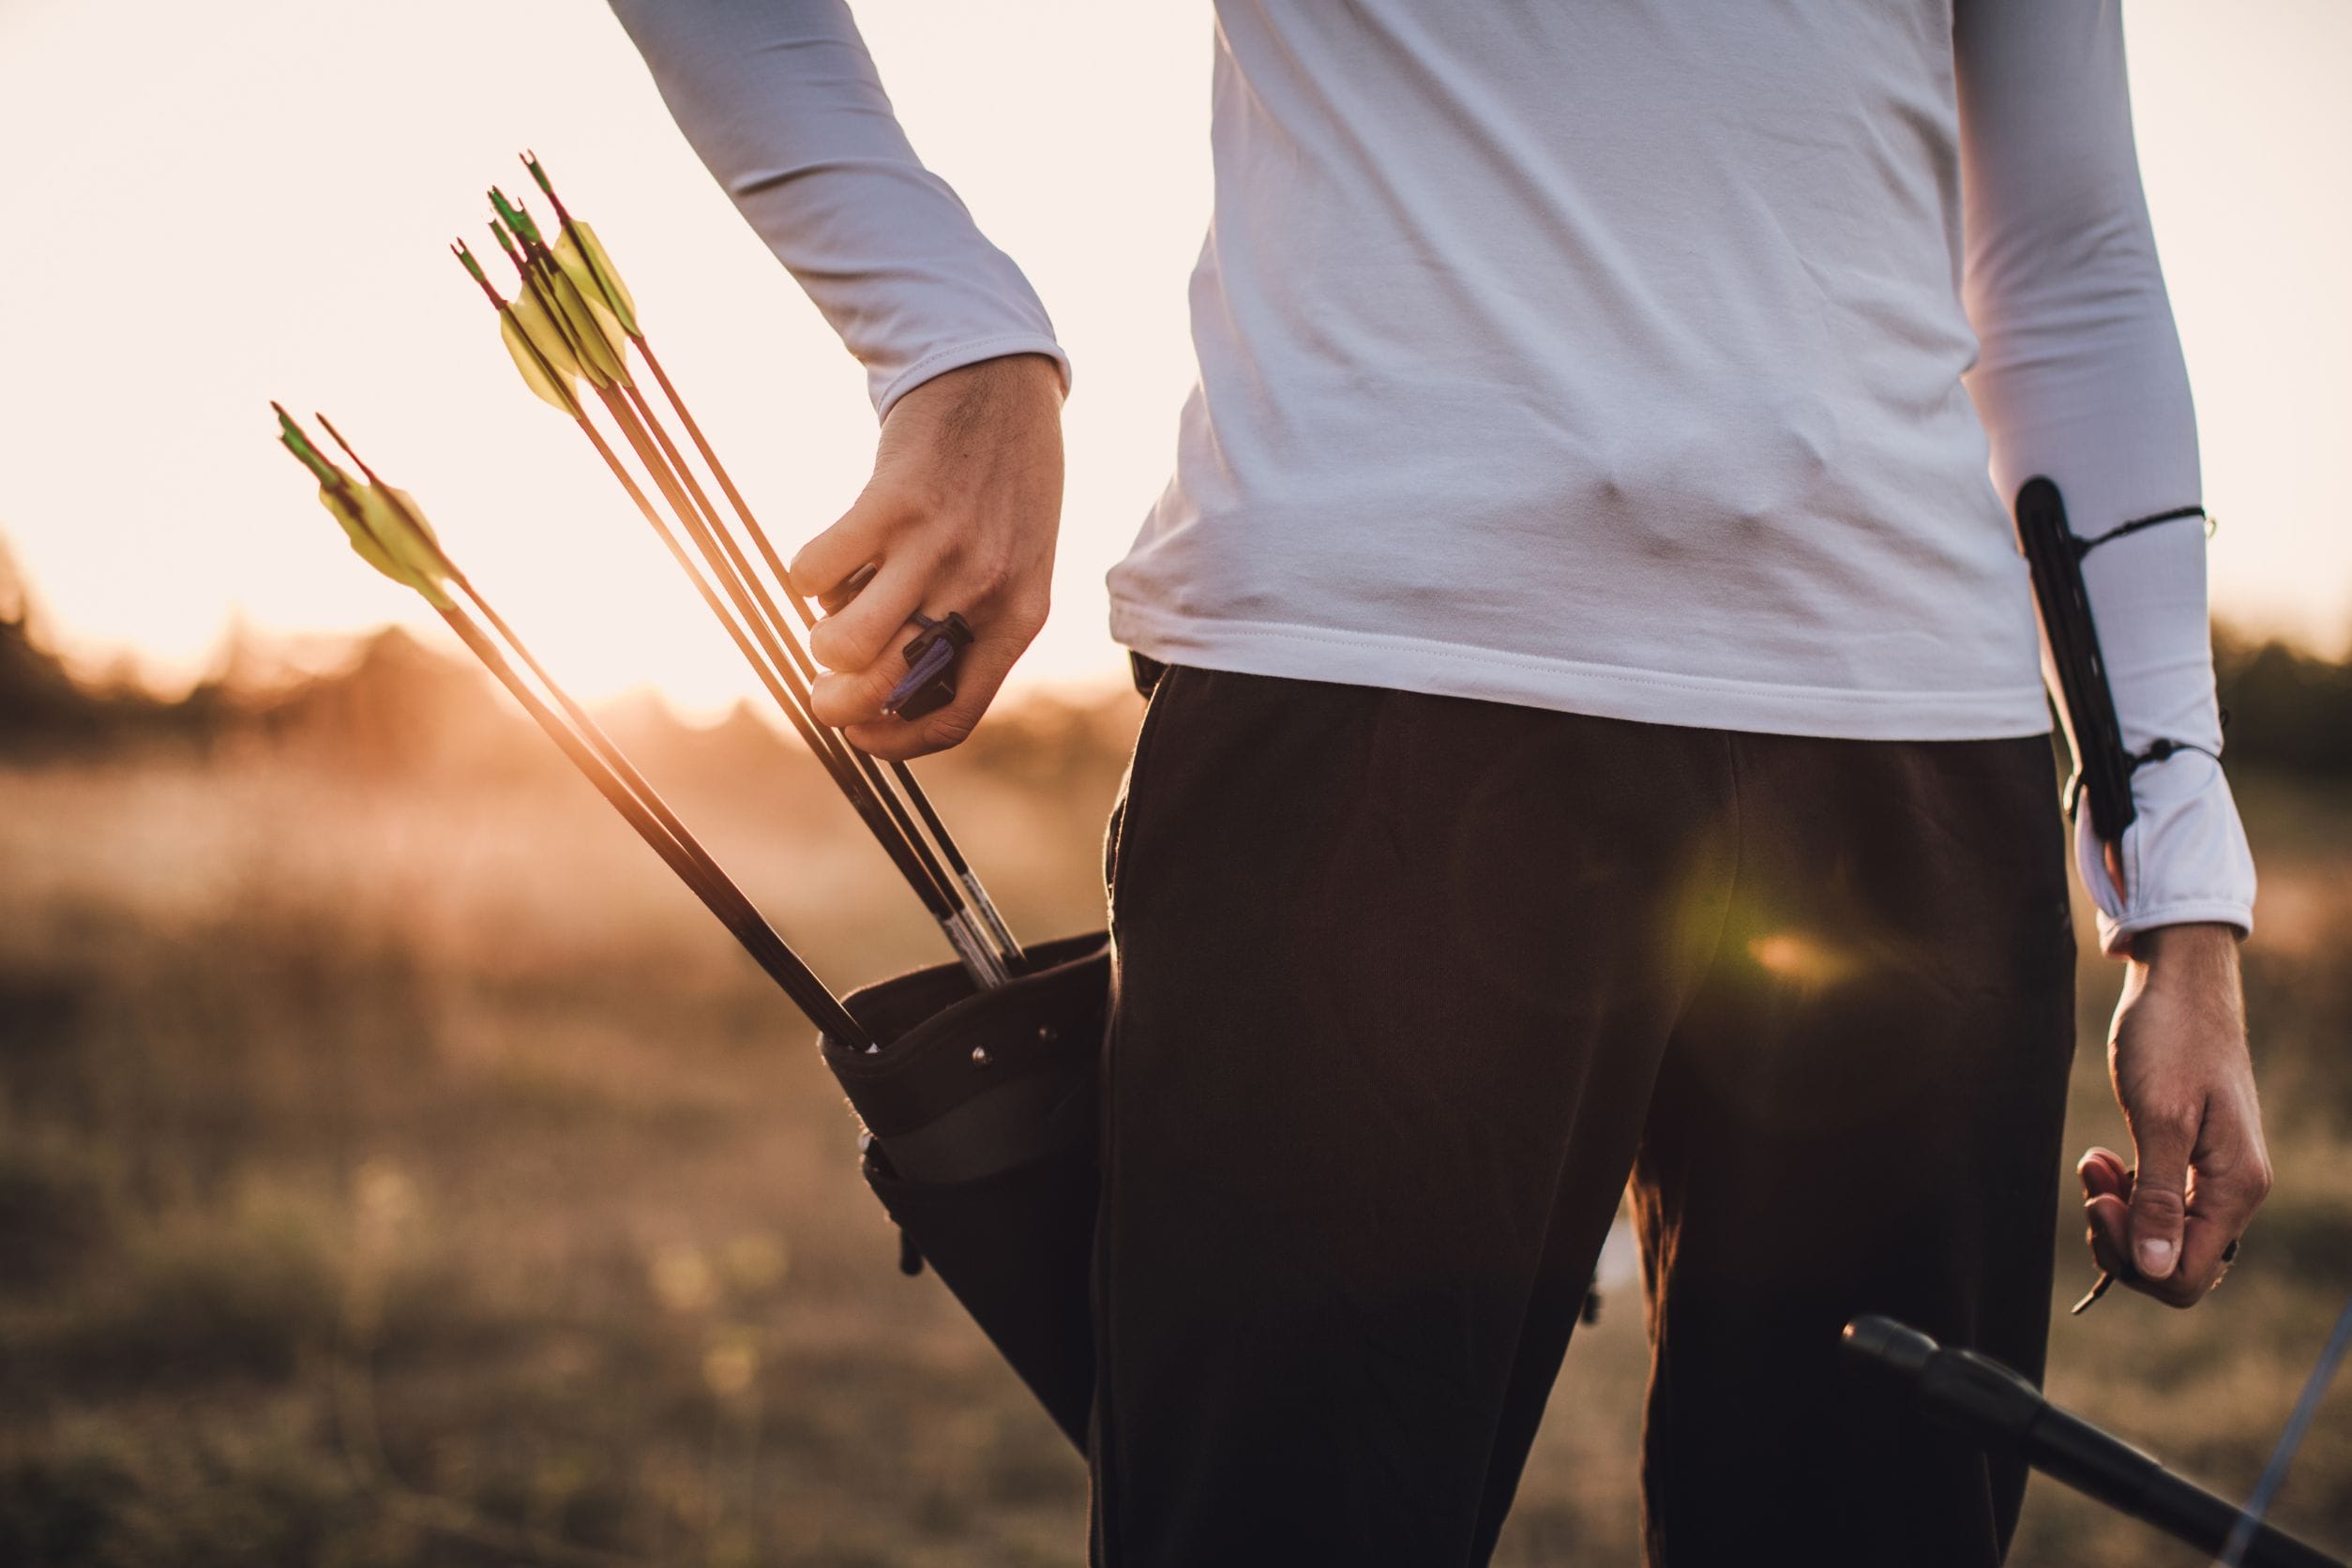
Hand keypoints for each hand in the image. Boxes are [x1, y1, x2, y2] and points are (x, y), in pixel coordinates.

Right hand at [788, 353, 1064, 758]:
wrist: (1002, 384)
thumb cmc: (1002, 487)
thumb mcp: (1015, 565)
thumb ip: (971, 625)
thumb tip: (886, 692)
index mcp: (1019, 619)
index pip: (954, 717)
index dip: (895, 743)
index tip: (860, 735)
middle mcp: (982, 590)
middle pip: (884, 689)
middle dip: (834, 703)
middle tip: (821, 683)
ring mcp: (938, 546)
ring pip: (844, 642)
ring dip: (819, 641)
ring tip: (831, 612)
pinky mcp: (891, 501)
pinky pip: (816, 572)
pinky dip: (806, 575)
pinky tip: (830, 555)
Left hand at [2079, 922, 2270, 1306]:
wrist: (2181, 984)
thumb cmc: (2171, 1039)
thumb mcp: (2160, 1119)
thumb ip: (2157, 1198)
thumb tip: (2155, 1270)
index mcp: (2235, 1188)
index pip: (2187, 1277)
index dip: (2134, 1260)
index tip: (2099, 1204)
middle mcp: (2233, 1191)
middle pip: (2170, 1263)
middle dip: (2119, 1236)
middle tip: (2090, 1184)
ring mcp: (2212, 1176)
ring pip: (2159, 1235)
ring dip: (2116, 1210)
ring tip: (2092, 1162)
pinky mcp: (2190, 1157)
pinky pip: (2156, 1202)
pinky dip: (2124, 1190)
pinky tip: (2100, 1158)